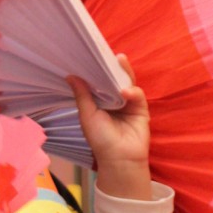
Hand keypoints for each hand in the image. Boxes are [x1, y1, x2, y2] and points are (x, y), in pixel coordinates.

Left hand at [69, 53, 151, 201]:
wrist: (119, 159)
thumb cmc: (101, 140)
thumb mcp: (87, 115)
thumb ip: (82, 95)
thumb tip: (70, 75)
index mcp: (100, 101)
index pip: (99, 80)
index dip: (97, 68)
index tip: (92, 54)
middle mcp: (114, 101)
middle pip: (115, 78)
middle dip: (113, 65)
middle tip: (111, 53)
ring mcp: (128, 105)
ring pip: (128, 83)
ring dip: (124, 73)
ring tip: (120, 62)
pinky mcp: (141, 110)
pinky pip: (138, 95)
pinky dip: (132, 91)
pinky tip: (125, 92)